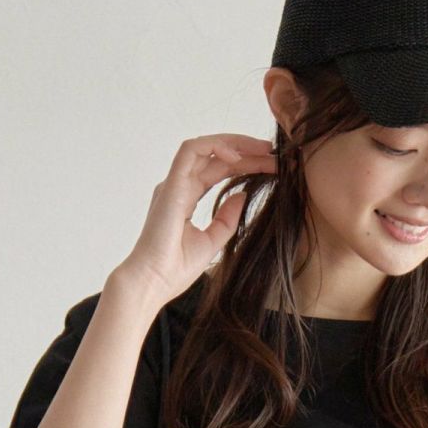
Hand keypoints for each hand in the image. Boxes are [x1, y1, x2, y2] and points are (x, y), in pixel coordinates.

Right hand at [114, 133, 277, 309]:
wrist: (153, 282)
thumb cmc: (176, 269)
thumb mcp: (212, 241)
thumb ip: (226, 218)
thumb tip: (243, 195)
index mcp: (186, 197)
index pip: (218, 170)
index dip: (245, 164)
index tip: (271, 166)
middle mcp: (179, 186)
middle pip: (215, 157)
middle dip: (247, 152)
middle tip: (274, 154)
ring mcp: (174, 184)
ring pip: (205, 148)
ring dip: (235, 145)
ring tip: (263, 150)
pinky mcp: (171, 185)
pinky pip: (191, 151)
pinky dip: (214, 147)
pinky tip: (238, 156)